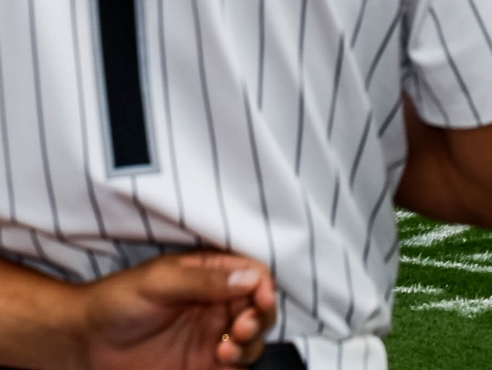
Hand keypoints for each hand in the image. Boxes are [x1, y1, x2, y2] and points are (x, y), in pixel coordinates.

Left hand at [73, 252, 276, 369]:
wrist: (84, 342)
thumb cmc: (118, 300)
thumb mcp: (162, 281)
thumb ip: (205, 281)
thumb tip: (249, 276)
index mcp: (211, 275)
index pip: (253, 275)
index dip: (263, 287)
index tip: (260, 301)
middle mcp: (216, 305)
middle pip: (259, 309)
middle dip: (259, 319)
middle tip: (242, 328)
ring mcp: (209, 338)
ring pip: (251, 341)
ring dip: (250, 346)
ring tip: (227, 351)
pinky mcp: (200, 367)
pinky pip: (232, 369)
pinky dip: (237, 368)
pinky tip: (222, 363)